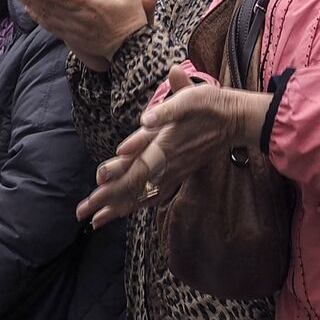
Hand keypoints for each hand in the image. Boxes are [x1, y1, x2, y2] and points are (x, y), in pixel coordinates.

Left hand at [12, 0, 156, 70]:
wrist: (132, 48)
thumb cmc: (130, 18)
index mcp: (93, 4)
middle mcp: (80, 17)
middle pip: (51, 5)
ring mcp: (75, 29)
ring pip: (49, 16)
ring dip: (32, 5)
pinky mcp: (73, 38)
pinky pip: (53, 27)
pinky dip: (40, 19)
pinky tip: (31, 12)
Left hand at [76, 65, 271, 228]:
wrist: (236, 120)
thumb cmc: (212, 105)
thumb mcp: (193, 98)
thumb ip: (169, 107)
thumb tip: (147, 119)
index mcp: (167, 143)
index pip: (138, 163)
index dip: (117, 173)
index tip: (97, 180)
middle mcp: (168, 162)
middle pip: (134, 185)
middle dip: (107, 200)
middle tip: (82, 213)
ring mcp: (173, 170)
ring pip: (142, 195)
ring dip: (118, 208)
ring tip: (95, 222)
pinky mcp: (178, 173)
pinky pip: (155, 194)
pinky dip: (137, 204)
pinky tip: (126, 211)